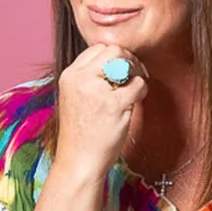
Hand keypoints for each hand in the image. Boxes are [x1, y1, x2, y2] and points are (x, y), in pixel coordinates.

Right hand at [51, 44, 147, 186]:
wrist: (78, 162)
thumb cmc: (81, 134)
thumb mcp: (76, 99)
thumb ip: (90, 80)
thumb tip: (117, 63)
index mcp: (69, 75)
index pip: (97, 49)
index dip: (114, 56)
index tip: (122, 69)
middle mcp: (81, 78)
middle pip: (113, 50)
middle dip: (128, 59)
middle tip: (135, 74)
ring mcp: (97, 90)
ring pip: (127, 63)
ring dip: (136, 74)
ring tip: (134, 91)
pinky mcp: (114, 105)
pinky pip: (138, 84)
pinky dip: (142, 91)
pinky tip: (136, 102)